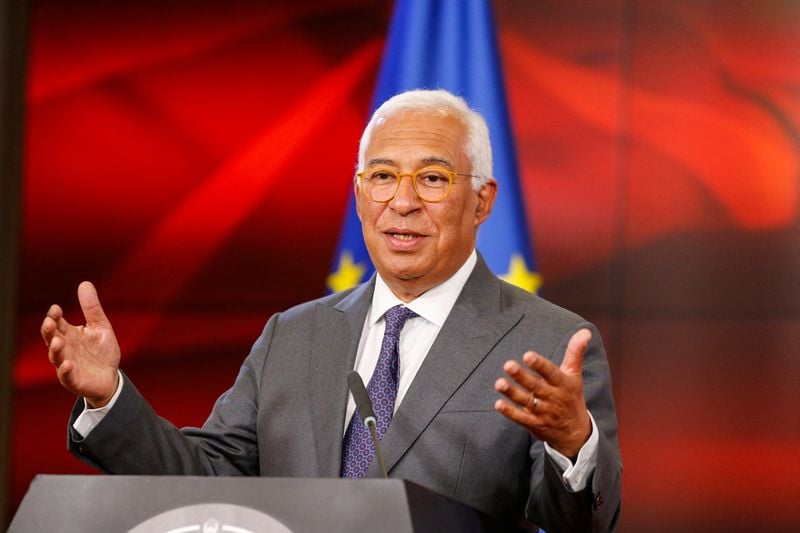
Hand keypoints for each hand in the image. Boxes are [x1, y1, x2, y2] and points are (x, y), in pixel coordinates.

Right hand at [41, 281, 120, 406]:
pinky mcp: (73, 380)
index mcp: (69, 334)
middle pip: (51, 338)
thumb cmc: (102, 351)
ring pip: (56, 356)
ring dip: (55, 349)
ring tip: (58, 341)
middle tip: (50, 322)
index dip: (55, 316)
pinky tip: (68, 364)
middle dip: (49, 330)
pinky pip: (66, 375)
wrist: (110, 377)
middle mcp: (64, 348)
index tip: (56, 309)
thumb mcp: (100, 326)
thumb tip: (85, 283)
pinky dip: (65, 370)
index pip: (57, 323)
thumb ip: (91, 308)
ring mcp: (66, 364)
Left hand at [494, 328, 591, 457]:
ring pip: (527, 402)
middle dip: (522, 376)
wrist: (576, 433)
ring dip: (512, 393)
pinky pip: (522, 419)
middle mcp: (554, 398)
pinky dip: (511, 412)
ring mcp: (545, 413)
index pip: (551, 373)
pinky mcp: (536, 425)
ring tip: (499, 383)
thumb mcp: (574, 375)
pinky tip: (498, 404)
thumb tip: (584, 330)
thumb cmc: (571, 397)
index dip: (540, 364)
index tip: (527, 355)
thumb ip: (575, 352)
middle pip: (537, 387)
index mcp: (563, 384)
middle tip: (507, 365)